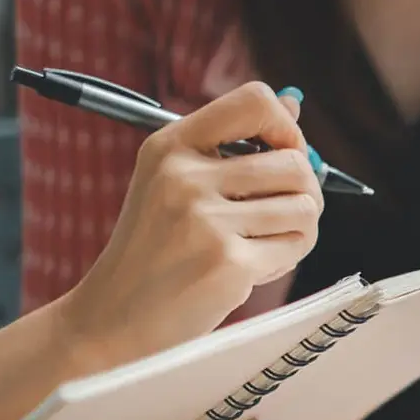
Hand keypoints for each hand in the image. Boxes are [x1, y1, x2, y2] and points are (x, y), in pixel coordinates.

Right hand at [57, 83, 320, 371]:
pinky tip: (251, 267)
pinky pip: (296, 244)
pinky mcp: (228, 261)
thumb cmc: (155, 250)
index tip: (284, 155)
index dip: (287, 128)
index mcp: (171, 145)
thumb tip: (294, 104)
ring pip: (305, 205)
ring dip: (299, 229)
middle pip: (295, 161)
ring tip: (263, 243)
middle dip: (304, 191)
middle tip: (281, 215)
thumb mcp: (175, 182)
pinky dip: (286, 257)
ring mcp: (206, 220)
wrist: (114, 318)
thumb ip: (234, 143)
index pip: (255, 100)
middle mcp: (185, 176)